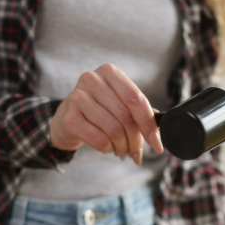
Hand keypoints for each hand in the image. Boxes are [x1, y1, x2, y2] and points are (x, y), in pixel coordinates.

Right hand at [49, 64, 163, 164]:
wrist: (67, 118)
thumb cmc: (99, 110)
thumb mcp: (120, 104)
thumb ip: (140, 113)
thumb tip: (157, 134)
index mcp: (110, 72)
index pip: (136, 99)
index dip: (148, 124)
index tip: (157, 143)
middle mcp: (92, 80)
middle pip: (125, 116)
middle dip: (135, 139)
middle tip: (136, 152)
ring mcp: (77, 97)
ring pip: (113, 129)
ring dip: (122, 146)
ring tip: (122, 151)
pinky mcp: (69, 118)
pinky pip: (99, 139)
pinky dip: (108, 148)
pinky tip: (108, 147)